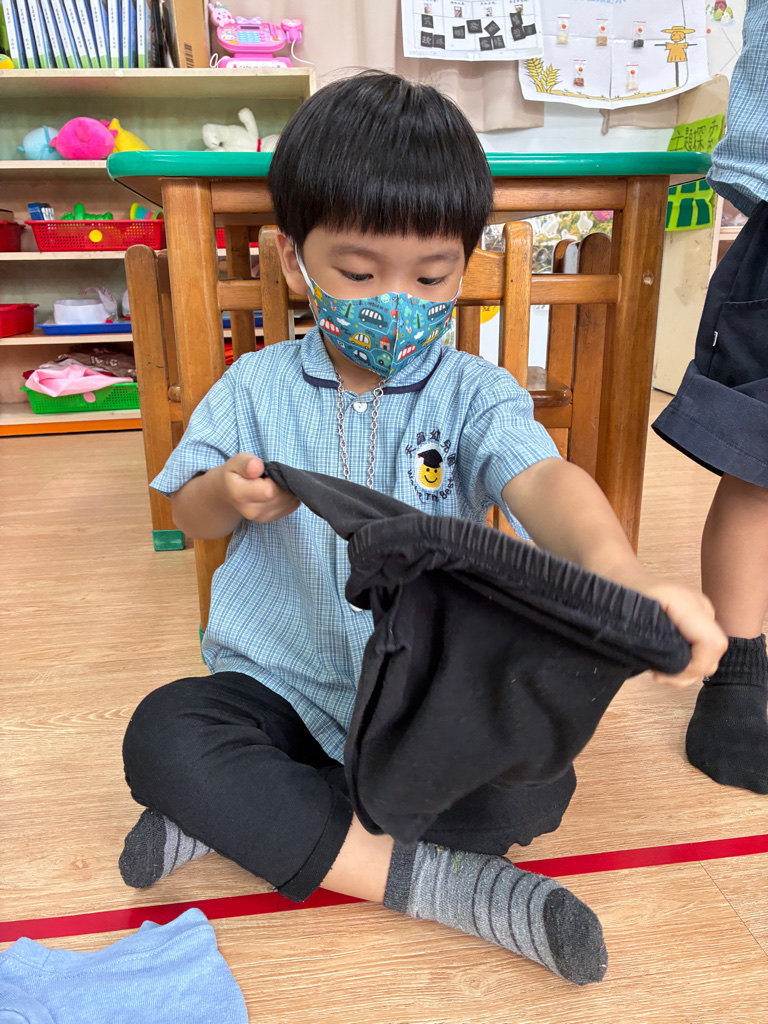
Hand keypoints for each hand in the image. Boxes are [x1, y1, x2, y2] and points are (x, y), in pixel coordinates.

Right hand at [221, 454, 299, 522]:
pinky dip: (289, 495)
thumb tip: (257, 466)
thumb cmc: (235, 473)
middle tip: (272, 474)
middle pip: (281, 497)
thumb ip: (246, 463)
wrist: (229, 492)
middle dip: (282, 482)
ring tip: (274, 481)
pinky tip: (278, 489)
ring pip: (288, 502)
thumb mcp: (236, 462)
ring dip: (287, 488)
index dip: (275, 477)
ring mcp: (262, 518)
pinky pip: (291, 506)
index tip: (268, 471)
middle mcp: (251, 511)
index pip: (269, 490)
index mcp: (240, 495)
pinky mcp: (272, 519)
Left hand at [608, 567, 726, 687]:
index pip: (711, 642)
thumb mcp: (627, 623)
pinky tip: (665, 661)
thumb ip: (654, 646)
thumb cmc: (619, 598)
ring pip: (711, 653)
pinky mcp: (700, 618)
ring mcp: (703, 611)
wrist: (620, 576)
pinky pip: (703, 647)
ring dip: (686, 670)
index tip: (663, 673)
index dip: (695, 666)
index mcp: (684, 602)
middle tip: (656, 675)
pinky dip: (687, 662)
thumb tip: (668, 670)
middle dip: (688, 672)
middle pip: (714, 651)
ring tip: (658, 670)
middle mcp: (700, 605)